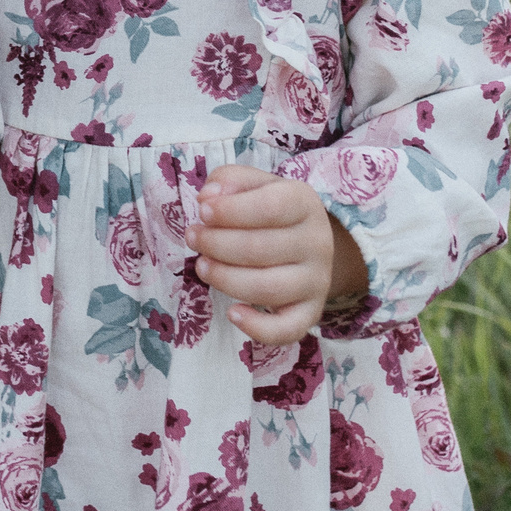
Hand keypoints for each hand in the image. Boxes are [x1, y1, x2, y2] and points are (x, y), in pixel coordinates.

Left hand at [190, 165, 368, 346]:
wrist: (310, 243)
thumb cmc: (272, 210)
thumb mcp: (255, 184)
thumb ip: (229, 180)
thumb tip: (208, 197)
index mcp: (304, 203)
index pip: (270, 207)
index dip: (230, 211)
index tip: (202, 211)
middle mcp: (317, 243)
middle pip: (261, 249)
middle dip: (216, 244)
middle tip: (193, 237)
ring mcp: (316, 281)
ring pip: (268, 289)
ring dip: (225, 279)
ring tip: (202, 266)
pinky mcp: (310, 312)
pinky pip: (288, 330)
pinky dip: (258, 328)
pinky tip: (232, 313)